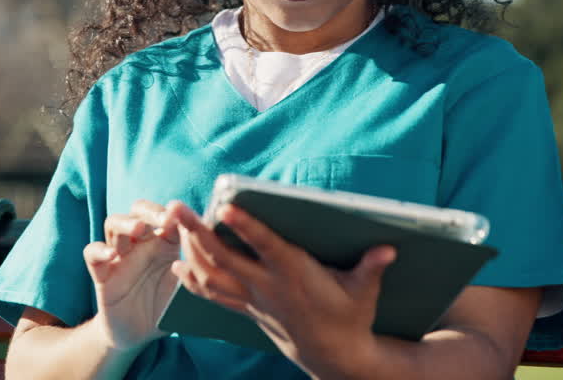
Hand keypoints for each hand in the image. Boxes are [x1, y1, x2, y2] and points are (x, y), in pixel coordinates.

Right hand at [84, 199, 182, 350]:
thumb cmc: (166, 306)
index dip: (174, 212)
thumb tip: (218, 252)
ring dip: (125, 222)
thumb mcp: (186, 287)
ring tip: (138, 228)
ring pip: (113, 224)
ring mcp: (119, 256)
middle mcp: (140, 243)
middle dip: (150, 210)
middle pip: (138, 211)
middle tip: (164, 218)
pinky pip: (92, 253)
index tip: (184, 215)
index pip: (166, 215)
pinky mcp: (102, 273)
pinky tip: (111, 254)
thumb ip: (197, 269)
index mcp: (163, 242)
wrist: (140, 335)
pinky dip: (99, 250)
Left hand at [167, 201, 394, 378]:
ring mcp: (253, 300)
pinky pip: (212, 294)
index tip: (226, 207)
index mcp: (295, 275)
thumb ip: (372, 267)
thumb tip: (388, 249)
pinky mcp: (247, 309)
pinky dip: (193, 279)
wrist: (333, 355)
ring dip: (188, 250)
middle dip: (196, 233)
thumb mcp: (364, 292)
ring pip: (210, 275)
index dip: (246, 228)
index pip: (266, 247)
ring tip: (174, 222)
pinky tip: (178, 264)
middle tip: (176, 207)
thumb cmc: (350, 316)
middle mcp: (267, 287)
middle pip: (223, 259)